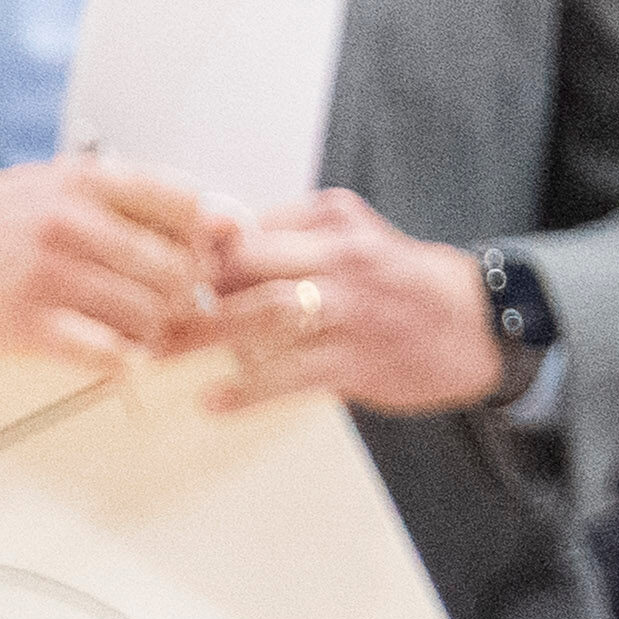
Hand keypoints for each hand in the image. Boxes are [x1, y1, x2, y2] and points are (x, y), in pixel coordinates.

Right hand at [0, 155, 228, 363]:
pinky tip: (113, 352)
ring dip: (154, 330)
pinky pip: (108, 354)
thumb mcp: (61, 186)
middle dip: (187, 295)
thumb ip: (137, 199)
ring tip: (133, 325)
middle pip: (178, 269)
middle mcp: (70, 222)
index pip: (186, 204)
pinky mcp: (28, 324)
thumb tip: (227, 222)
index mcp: (86, 182)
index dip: (211, 237)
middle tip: (172, 303)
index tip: (211, 255)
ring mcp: (48, 274)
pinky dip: (124, 360)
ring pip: (150, 315)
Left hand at [181, 192, 512, 414]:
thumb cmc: (402, 281)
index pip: (244, 227)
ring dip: (202, 337)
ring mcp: (350, 310)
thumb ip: (291, 236)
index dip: (191, 249)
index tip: (150, 267)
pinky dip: (246, 389)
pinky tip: (213, 399)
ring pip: (260, 320)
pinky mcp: (358, 361)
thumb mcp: (351, 235)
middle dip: (186, 289)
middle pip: (243, 265)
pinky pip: (290, 375)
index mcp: (330, 219)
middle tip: (139, 310)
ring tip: (156, 354)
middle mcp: (340, 258)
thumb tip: (216, 245)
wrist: (478, 325)